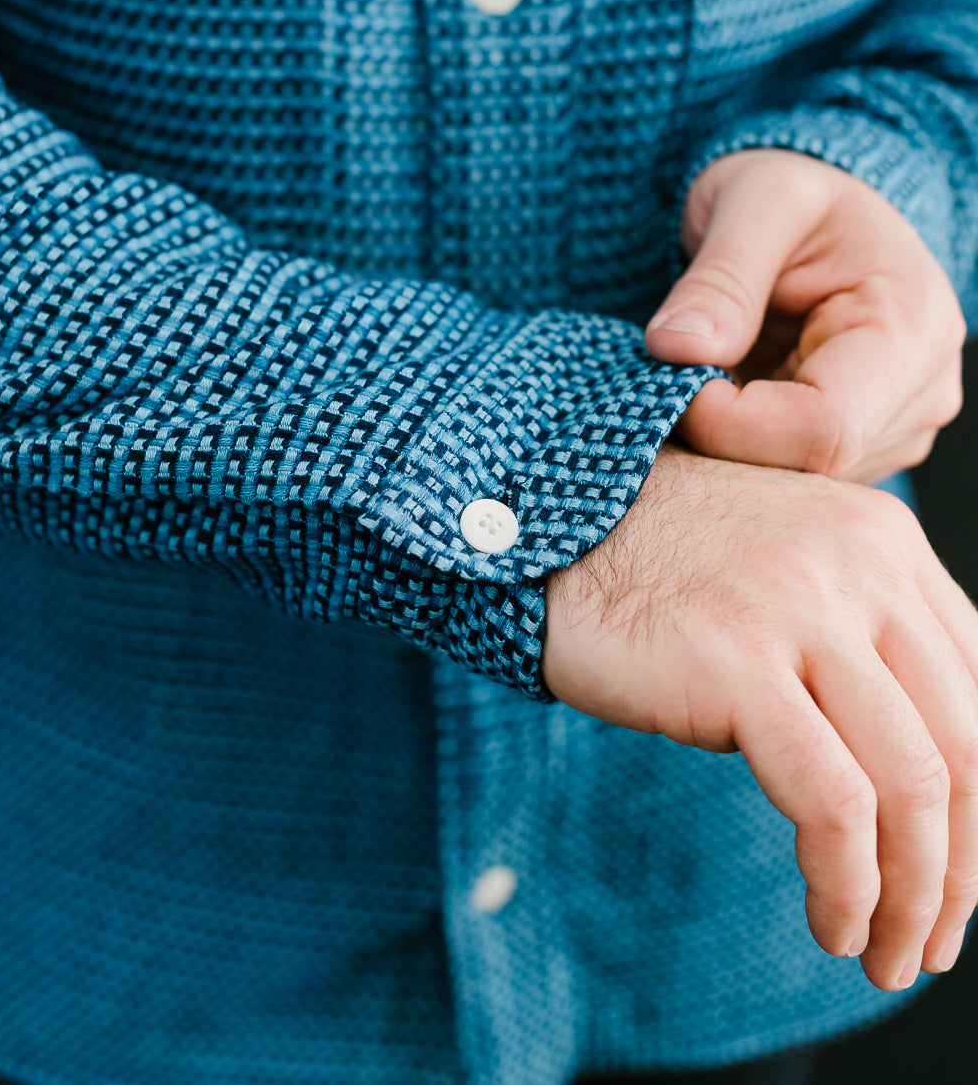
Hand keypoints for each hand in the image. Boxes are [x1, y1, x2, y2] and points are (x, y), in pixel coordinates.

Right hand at [543, 445, 977, 990]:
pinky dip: (848, 883)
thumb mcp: (783, 573)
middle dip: (961, 869)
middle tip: (929, 940)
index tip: (957, 873)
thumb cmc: (655, 564)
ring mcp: (802, 609)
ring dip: (913, 894)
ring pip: (915, 784)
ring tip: (883, 952)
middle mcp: (862, 564)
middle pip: (965, 746)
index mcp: (884, 541)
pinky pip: (833, 803)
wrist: (544, 527)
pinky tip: (830, 921)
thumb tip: (918, 770)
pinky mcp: (739, 663)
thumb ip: (856, 632)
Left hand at [644, 149, 965, 483]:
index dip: (731, 424)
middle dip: (722, 437)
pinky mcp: (861, 446)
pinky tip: (716, 399)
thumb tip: (676, 350)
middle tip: (666, 379)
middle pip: (808, 469)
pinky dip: (737, 448)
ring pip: (794, 484)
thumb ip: (721, 277)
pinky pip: (788, 476)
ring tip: (695, 378)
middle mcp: (919, 393)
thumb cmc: (792, 190)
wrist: (815, 207)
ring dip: (726, 446)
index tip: (669, 377)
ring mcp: (894, 429)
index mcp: (909, 327)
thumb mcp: (755, 200)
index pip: (823, 429)